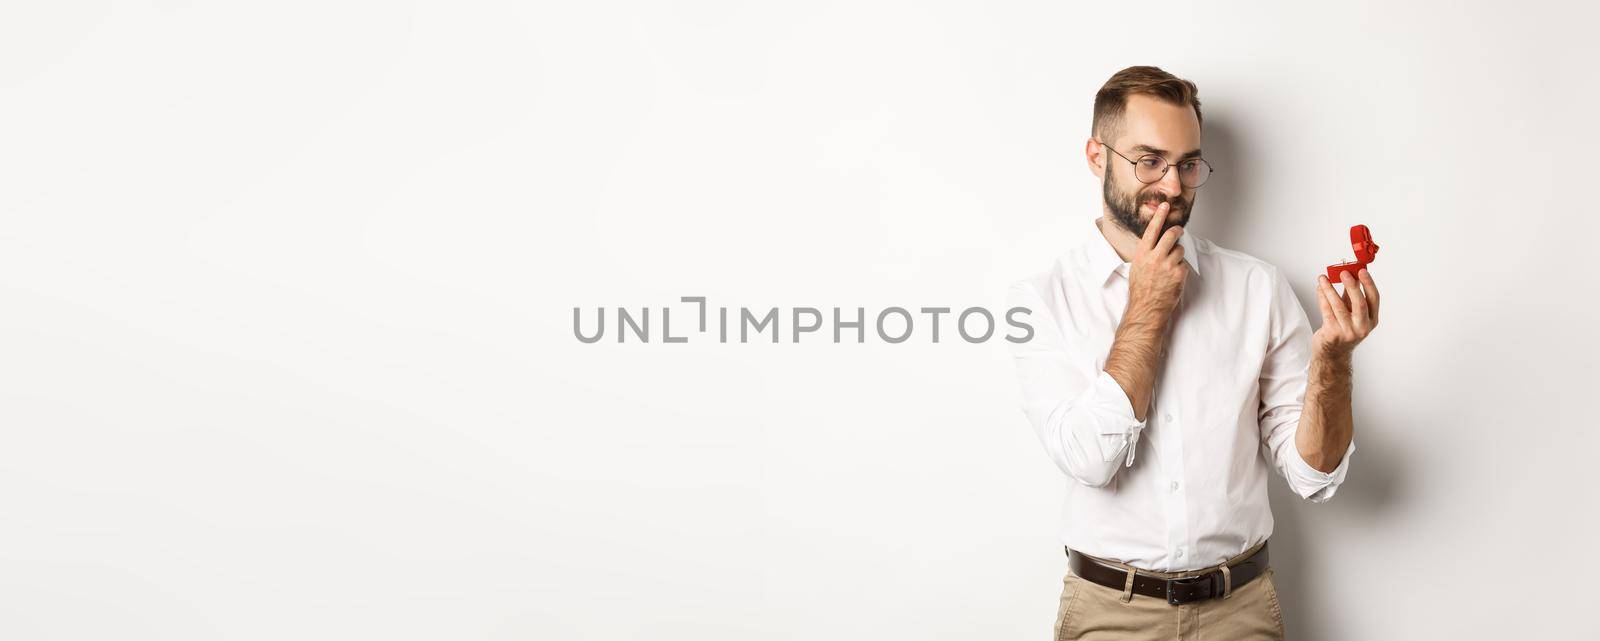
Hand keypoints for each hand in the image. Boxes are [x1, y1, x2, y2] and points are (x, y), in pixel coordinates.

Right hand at [1126, 202, 1187, 316]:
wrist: (1147, 307)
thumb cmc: (1140, 290)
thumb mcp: (1137, 267)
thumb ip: (1146, 254)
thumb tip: (1156, 244)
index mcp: (1142, 254)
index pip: (1152, 230)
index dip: (1159, 216)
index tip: (1165, 205)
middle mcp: (1155, 257)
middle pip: (1171, 234)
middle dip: (1177, 231)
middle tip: (1179, 231)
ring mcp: (1168, 265)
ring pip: (1179, 249)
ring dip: (1178, 254)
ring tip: (1170, 265)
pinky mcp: (1179, 273)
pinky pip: (1184, 264)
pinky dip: (1180, 268)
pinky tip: (1173, 277)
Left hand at [1313, 269, 1379, 358]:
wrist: (1332, 353)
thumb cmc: (1343, 328)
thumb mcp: (1352, 312)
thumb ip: (1352, 295)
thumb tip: (1351, 274)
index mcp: (1372, 320)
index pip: (1374, 299)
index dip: (1368, 284)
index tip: (1361, 271)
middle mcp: (1362, 327)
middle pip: (1359, 303)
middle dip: (1351, 286)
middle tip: (1343, 272)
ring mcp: (1348, 332)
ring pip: (1338, 306)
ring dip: (1329, 289)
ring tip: (1322, 278)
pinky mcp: (1333, 334)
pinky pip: (1326, 311)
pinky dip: (1322, 298)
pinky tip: (1319, 288)